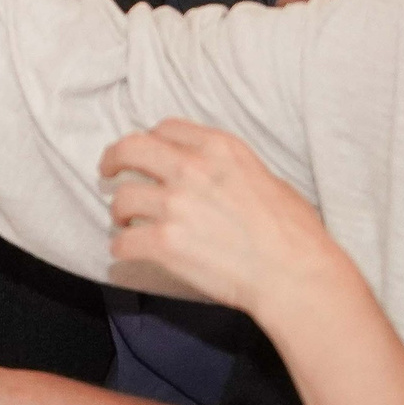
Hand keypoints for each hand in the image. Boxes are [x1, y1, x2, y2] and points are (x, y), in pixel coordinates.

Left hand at [99, 121, 341, 315]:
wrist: (295, 275)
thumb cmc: (294, 234)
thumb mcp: (268, 179)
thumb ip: (230, 169)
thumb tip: (213, 173)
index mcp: (219, 149)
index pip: (165, 128)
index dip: (151, 141)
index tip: (145, 153)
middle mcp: (191, 169)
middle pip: (130, 149)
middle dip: (113, 159)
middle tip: (108, 171)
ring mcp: (174, 205)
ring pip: (121, 198)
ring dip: (120, 213)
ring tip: (127, 224)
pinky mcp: (164, 242)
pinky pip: (122, 242)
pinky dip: (122, 249)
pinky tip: (131, 252)